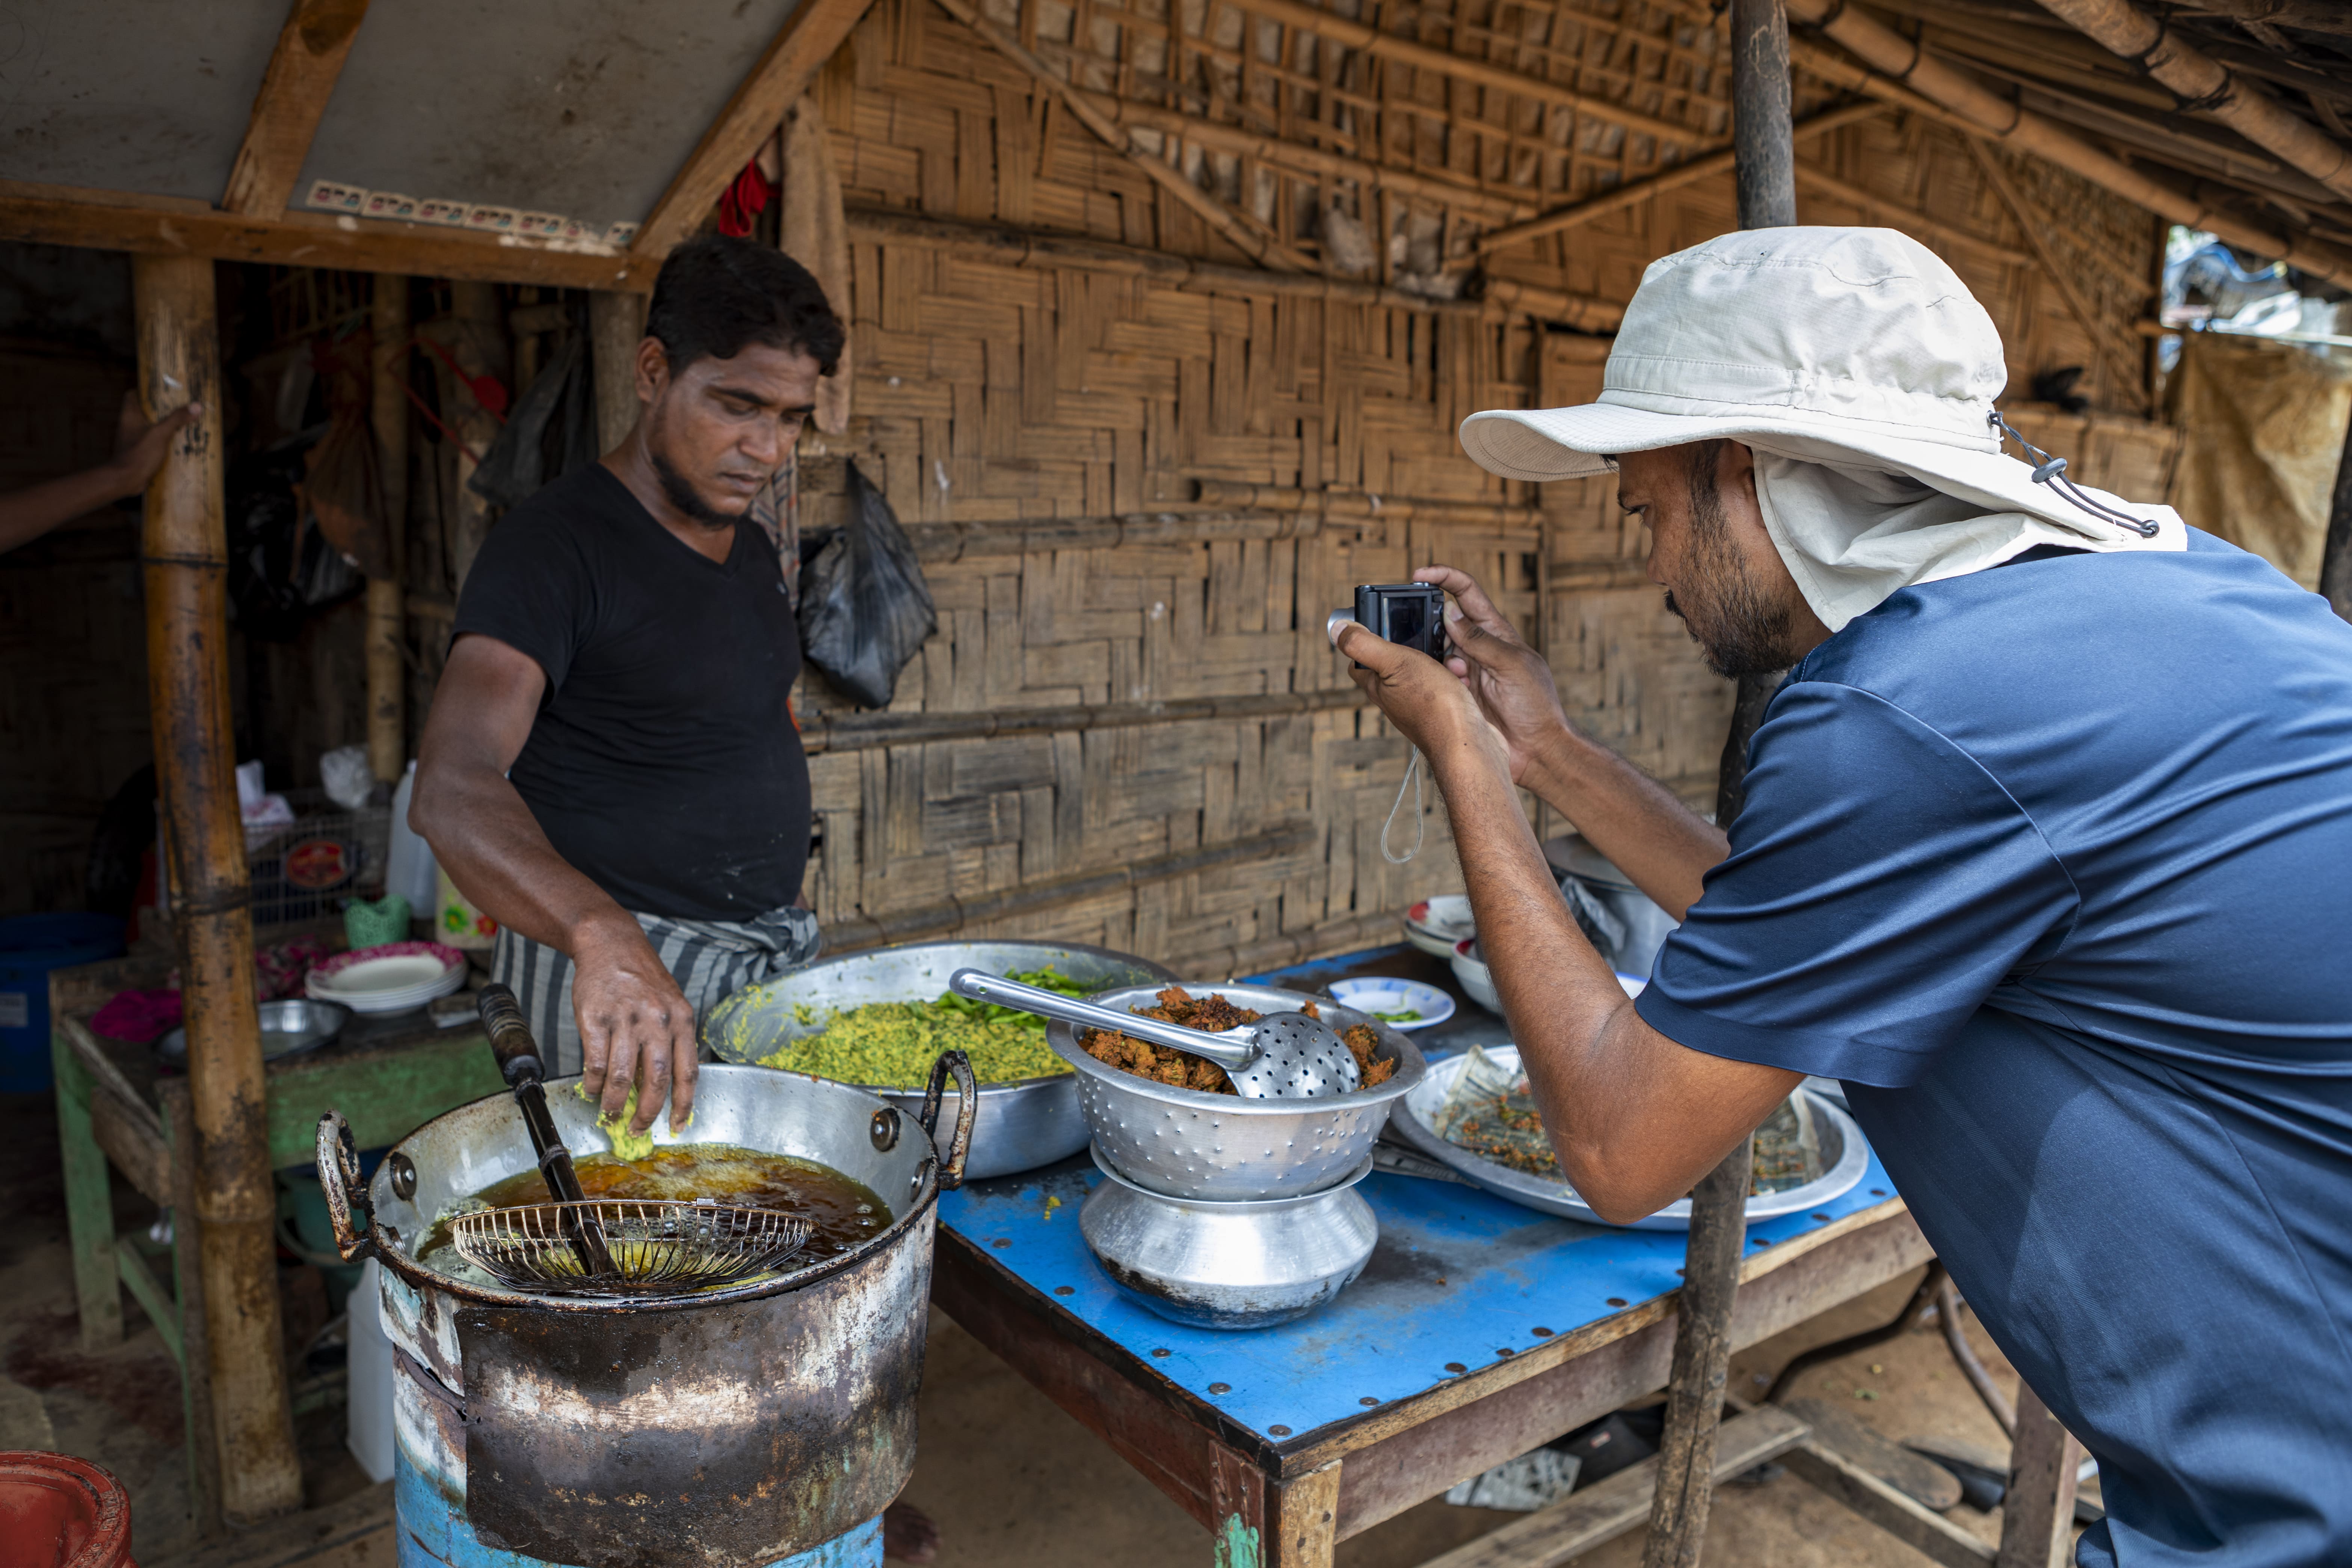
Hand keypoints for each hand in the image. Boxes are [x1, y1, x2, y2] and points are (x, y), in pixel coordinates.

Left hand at [108, 391, 201, 499]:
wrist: (125, 479)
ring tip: (181, 423)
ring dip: (162, 425)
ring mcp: (132, 439)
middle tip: (178, 406)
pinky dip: (162, 440)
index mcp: (129, 415)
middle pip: (144, 410)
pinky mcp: (137, 452)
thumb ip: (177, 419)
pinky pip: (151, 441)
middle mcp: (129, 425)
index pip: (133, 395)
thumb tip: (196, 405)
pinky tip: (175, 443)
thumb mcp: (161, 433)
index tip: (161, 390)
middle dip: (160, 409)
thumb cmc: (139, 453)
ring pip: (148, 426)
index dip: (145, 390)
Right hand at [571, 917, 697, 1133]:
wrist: (611, 944)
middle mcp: (657, 1020)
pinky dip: (593, 1083)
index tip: (678, 1126)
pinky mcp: (595, 1018)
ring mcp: (625, 1019)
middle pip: (656, 1080)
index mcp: (682, 1020)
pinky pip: (595, 1062)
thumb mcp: (671, 1004)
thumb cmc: (643, 980)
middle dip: (647, 1112)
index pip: (688, 1072)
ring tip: (610, 1114)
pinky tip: (592, 1090)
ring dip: (614, 1103)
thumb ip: (672, 1041)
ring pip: (621, 1076)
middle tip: (638, 1129)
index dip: (684, 1104)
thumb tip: (663, 1088)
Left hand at [1330, 613, 1507, 775]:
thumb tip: (1337, 630)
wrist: (1466, 742)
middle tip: (1426, 636)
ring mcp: (1419, 708)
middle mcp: (1395, 699)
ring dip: (1437, 660)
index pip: (1358, 665)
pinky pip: (1445, 686)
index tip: (1375, 629)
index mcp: (1378, 687)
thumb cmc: (1432, 704)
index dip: (1362, 645)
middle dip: (1411, 647)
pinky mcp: (1442, 712)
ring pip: (1423, 674)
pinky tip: (1461, 676)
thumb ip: (1365, 645)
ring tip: (1449, 658)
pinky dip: (1453, 676)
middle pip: (1393, 666)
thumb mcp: (1395, 662)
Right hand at [1411, 565, 1576, 786]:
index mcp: (1495, 631)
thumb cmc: (1536, 704)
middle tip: (1430, 639)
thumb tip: (1450, 613)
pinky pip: (1435, 677)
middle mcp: (1477, 647)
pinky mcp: (1456, 692)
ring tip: (1458, 677)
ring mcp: (1465, 670)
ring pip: (1435, 651)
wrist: (1536, 749)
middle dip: (1432, 626)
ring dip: (1438, 660)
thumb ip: (1480, 640)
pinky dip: (1436, 680)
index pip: (1467, 592)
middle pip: (1443, 621)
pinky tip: (1453, 691)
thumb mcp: (1511, 665)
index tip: (1419, 574)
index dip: (1443, 578)